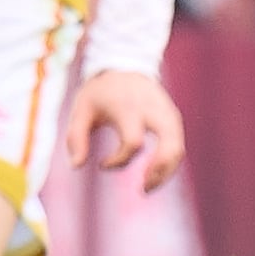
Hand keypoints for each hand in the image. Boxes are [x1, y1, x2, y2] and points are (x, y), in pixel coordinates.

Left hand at [64, 68, 184, 191]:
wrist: (124, 66)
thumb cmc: (99, 92)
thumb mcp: (81, 110)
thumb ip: (76, 137)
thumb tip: (76, 166)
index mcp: (129, 108)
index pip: (133, 143)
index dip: (118, 161)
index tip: (101, 164)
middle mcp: (154, 111)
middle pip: (170, 147)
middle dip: (159, 172)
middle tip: (142, 189)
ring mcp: (168, 115)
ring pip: (178, 149)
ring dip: (166, 172)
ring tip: (147, 186)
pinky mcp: (174, 119)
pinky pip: (178, 145)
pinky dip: (169, 163)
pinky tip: (153, 174)